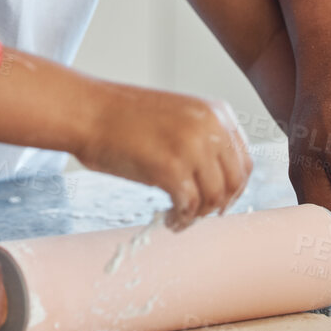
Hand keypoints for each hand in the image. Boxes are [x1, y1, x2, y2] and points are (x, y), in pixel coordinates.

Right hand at [75, 84, 252, 229]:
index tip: (218, 200)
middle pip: (235, 183)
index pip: (244, 161)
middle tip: (198, 213)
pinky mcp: (171, 169)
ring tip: (178, 217)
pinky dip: (182, 220)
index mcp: (216, 112)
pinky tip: (169, 219)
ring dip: (198, 215)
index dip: (233, 187)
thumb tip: (216, 179)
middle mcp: (211, 127)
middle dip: (219, 204)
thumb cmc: (121, 117)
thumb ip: (201, 139)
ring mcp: (192, 148)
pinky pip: (189, 207)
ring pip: (214, 198)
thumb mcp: (176, 117)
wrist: (87, 111)